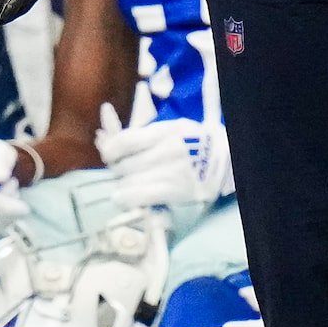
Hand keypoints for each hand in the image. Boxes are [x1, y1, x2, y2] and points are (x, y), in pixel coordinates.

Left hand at [95, 103, 233, 208]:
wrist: (226, 161)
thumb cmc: (192, 142)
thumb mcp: (170, 128)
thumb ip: (139, 133)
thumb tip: (101, 136)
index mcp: (166, 131)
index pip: (124, 142)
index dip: (109, 150)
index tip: (109, 155)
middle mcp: (169, 150)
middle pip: (124, 165)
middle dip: (117, 170)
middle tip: (120, 172)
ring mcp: (175, 172)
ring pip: (130, 182)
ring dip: (122, 186)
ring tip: (125, 185)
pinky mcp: (179, 192)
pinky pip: (142, 197)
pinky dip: (128, 198)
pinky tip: (124, 197)